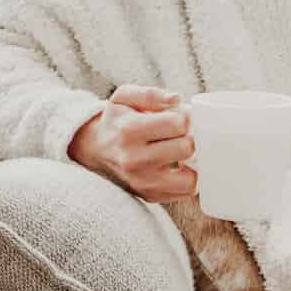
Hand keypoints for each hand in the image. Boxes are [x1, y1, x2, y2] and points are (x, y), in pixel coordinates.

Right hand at [68, 82, 198, 202]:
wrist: (97, 150)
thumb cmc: (117, 120)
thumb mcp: (125, 97)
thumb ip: (151, 94)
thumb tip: (177, 99)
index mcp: (130, 131)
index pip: (177, 124)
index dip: (184, 117)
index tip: (178, 118)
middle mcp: (134, 159)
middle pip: (186, 148)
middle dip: (189, 137)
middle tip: (181, 134)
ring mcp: (143, 182)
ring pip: (190, 178)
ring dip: (193, 162)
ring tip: (183, 151)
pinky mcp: (150, 196)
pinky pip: (186, 192)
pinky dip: (188, 178)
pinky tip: (179, 166)